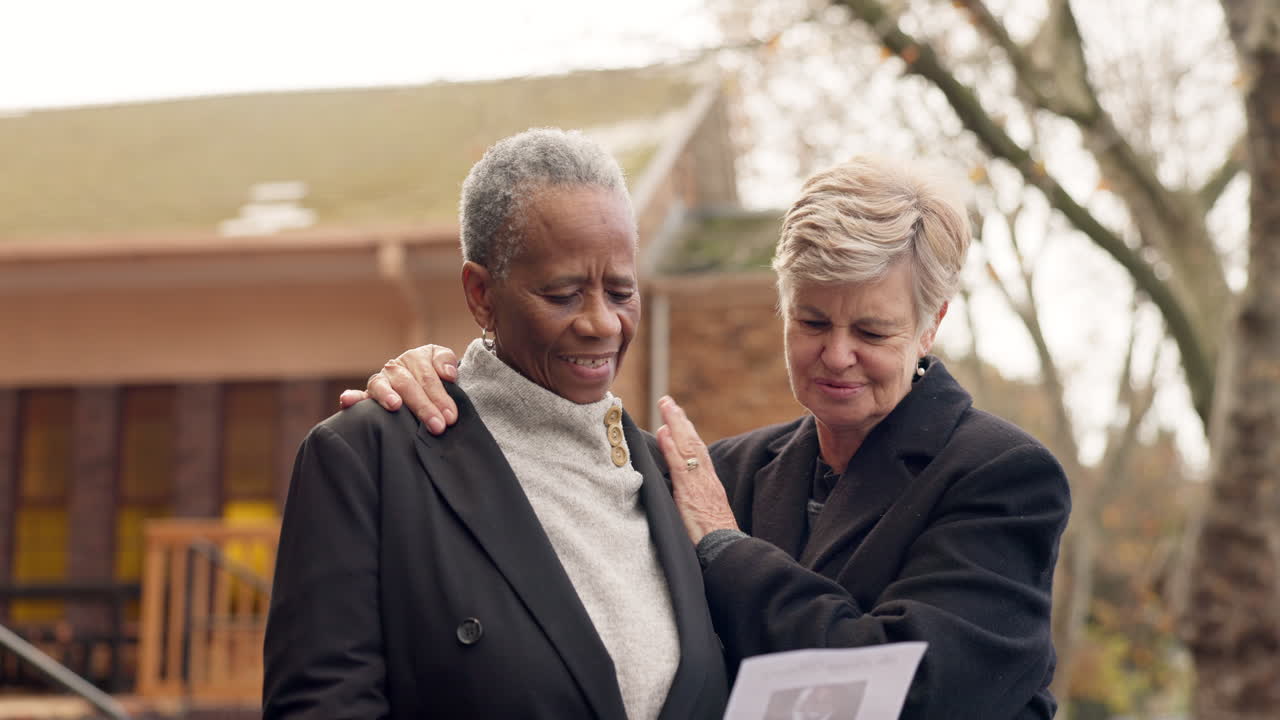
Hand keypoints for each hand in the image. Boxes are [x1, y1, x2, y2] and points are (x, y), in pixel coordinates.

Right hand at [337, 345, 460, 434]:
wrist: (427, 386)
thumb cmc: (440, 378)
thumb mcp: (446, 363)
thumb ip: (447, 361)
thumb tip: (447, 374)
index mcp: (415, 358)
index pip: (428, 377)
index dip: (440, 397)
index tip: (450, 417)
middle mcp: (395, 368)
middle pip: (407, 384)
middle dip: (423, 406)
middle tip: (437, 426)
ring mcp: (380, 381)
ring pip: (381, 386)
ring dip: (387, 396)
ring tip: (395, 406)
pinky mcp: (368, 396)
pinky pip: (358, 396)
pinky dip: (352, 397)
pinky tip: (347, 401)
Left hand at [656, 395, 739, 544]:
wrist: (727, 549)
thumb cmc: (717, 539)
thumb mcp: (708, 515)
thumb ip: (697, 501)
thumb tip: (685, 496)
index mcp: (710, 483)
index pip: (698, 452)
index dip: (687, 434)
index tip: (677, 419)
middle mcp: (706, 477)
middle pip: (694, 442)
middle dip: (680, 420)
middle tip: (669, 402)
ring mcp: (699, 482)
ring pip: (688, 446)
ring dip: (675, 423)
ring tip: (665, 405)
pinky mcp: (690, 491)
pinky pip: (680, 464)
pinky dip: (671, 446)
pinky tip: (663, 432)